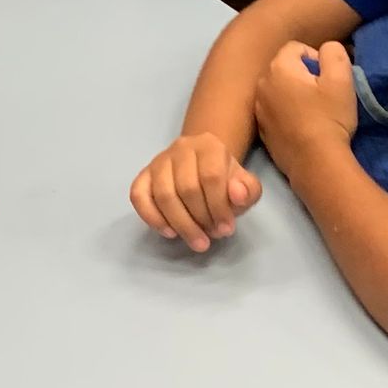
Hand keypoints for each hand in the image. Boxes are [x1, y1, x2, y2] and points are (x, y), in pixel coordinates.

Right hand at [130, 134, 261, 253]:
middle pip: (186, 188)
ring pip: (163, 195)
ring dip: (180, 224)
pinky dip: (152, 217)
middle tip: (211, 237)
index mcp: (209, 145)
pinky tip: (169, 232)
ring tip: (196, 241)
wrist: (203, 165)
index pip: (211, 177)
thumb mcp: (246, 185)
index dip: (219, 207)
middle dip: (200, 219)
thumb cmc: (226, 180)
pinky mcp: (143, 175)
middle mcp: (181, 148)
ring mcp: (158, 161)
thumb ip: (248, 190)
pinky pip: (138, 196)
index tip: (226, 229)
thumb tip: (236, 194)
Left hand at [254, 39, 357, 178]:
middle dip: (304, 75)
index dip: (316, 58)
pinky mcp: (261, 129)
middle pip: (285, 68)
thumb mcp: (341, 80)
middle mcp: (262, 84)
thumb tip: (326, 49)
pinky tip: (302, 127)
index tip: (328, 78)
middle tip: (323, 95)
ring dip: (294, 94)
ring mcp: (258, 108)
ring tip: (313, 111)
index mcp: (278, 68)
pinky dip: (286, 113)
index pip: (296, 48)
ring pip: (279, 90)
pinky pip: (274, 110)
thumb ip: (334, 53)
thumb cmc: (329, 118)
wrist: (315, 162)